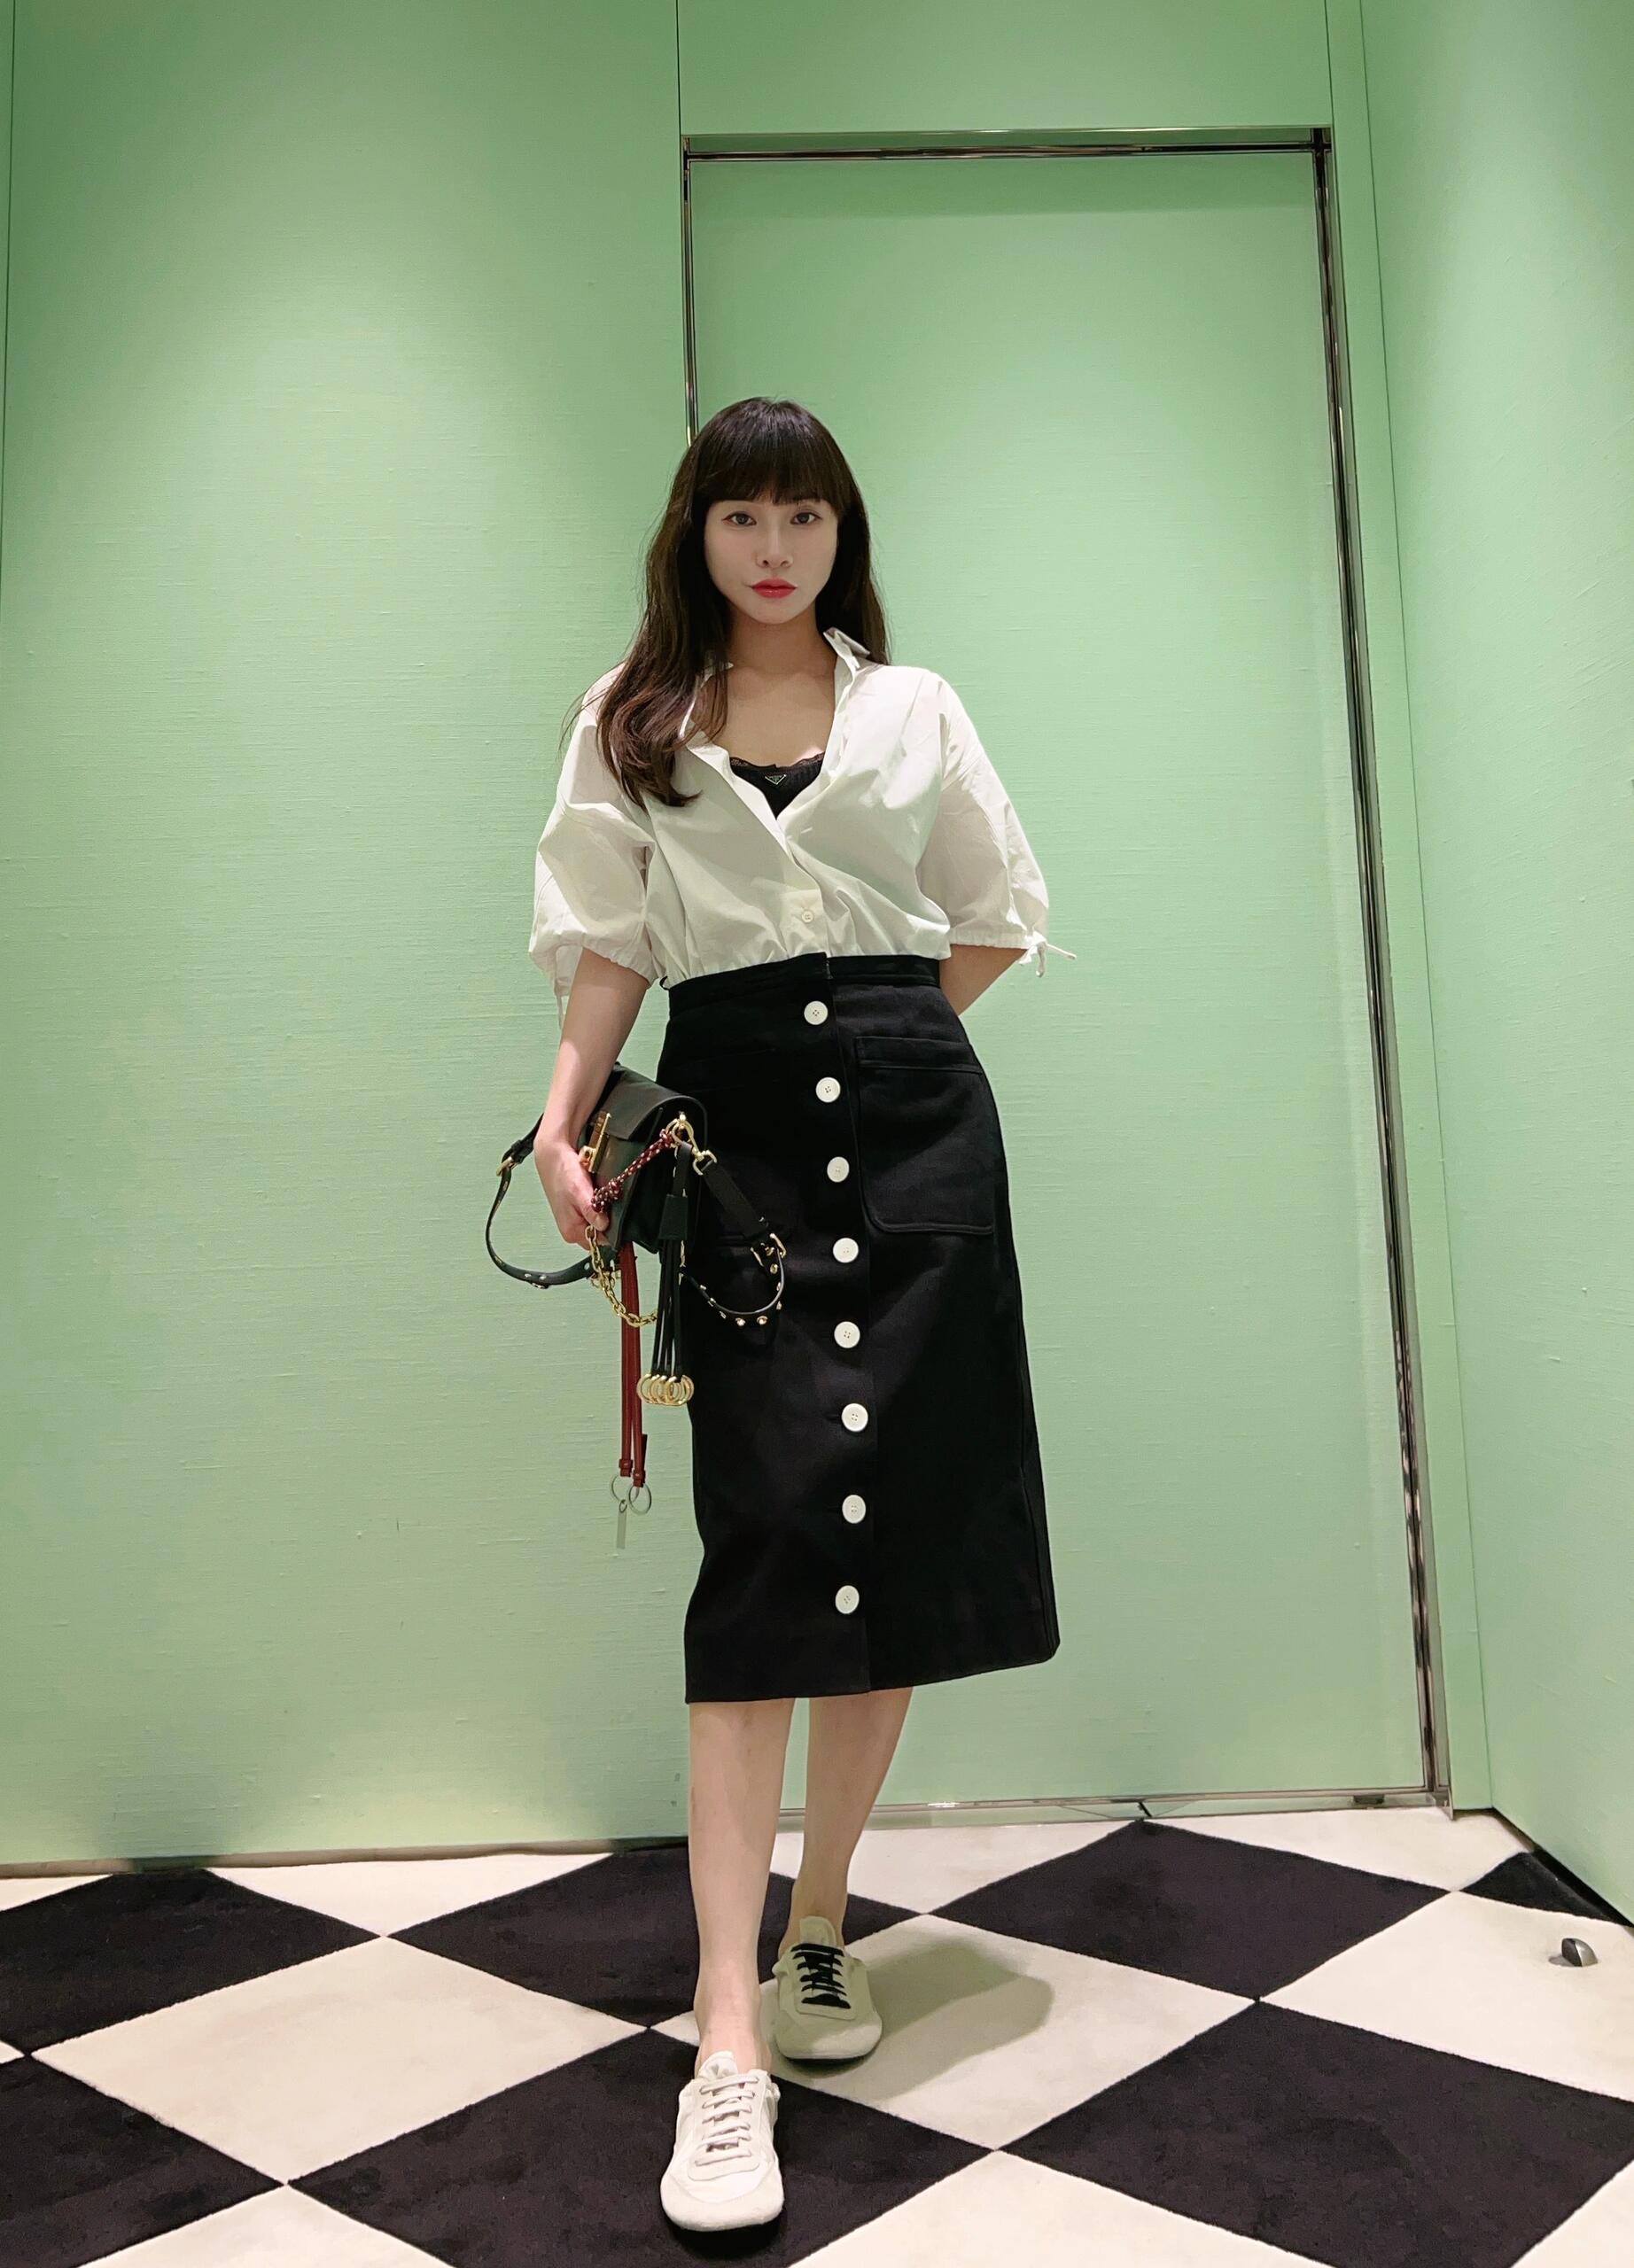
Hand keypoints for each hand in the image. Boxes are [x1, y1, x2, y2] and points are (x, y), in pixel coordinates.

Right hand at [533, 1125, 610, 1250]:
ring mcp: (575, 1221)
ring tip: (598, 1194)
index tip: (617, 1216)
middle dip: (608, 1219)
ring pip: (599, 1222)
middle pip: (601, 1234)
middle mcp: (572, 1230)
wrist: (555, 1157)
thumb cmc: (562, 1172)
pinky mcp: (579, 1212)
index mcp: (572, 1232)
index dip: (613, 1230)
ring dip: (604, 1211)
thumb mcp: (579, 1191)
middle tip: (605, 1199)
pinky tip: (596, 1193)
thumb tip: (604, 1225)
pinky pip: (596, 1213)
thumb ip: (591, 1210)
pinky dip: (599, 1205)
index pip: (601, 1242)